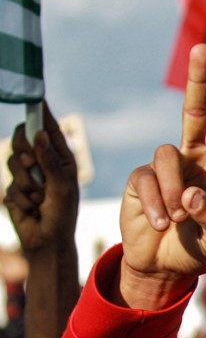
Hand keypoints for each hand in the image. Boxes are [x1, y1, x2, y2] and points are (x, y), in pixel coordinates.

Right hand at [4, 101, 78, 254]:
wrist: (48, 240)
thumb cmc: (63, 213)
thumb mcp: (62, 187)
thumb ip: (50, 161)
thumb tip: (40, 135)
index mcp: (62, 158)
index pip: (49, 129)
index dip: (41, 113)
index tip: (34, 97)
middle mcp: (44, 162)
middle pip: (22, 138)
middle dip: (24, 152)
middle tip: (31, 165)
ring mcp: (28, 174)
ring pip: (13, 160)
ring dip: (26, 181)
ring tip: (39, 197)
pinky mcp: (15, 187)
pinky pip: (10, 183)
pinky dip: (21, 196)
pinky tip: (32, 207)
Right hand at [118, 44, 205, 307]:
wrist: (162, 267)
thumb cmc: (197, 249)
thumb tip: (191, 195)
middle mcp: (194, 160)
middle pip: (194, 111)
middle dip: (199, 79)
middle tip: (204, 47)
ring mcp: (166, 167)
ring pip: (167, 156)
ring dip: (175, 191)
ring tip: (177, 220)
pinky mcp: (140, 178)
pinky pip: (147, 179)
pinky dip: (156, 204)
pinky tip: (160, 223)